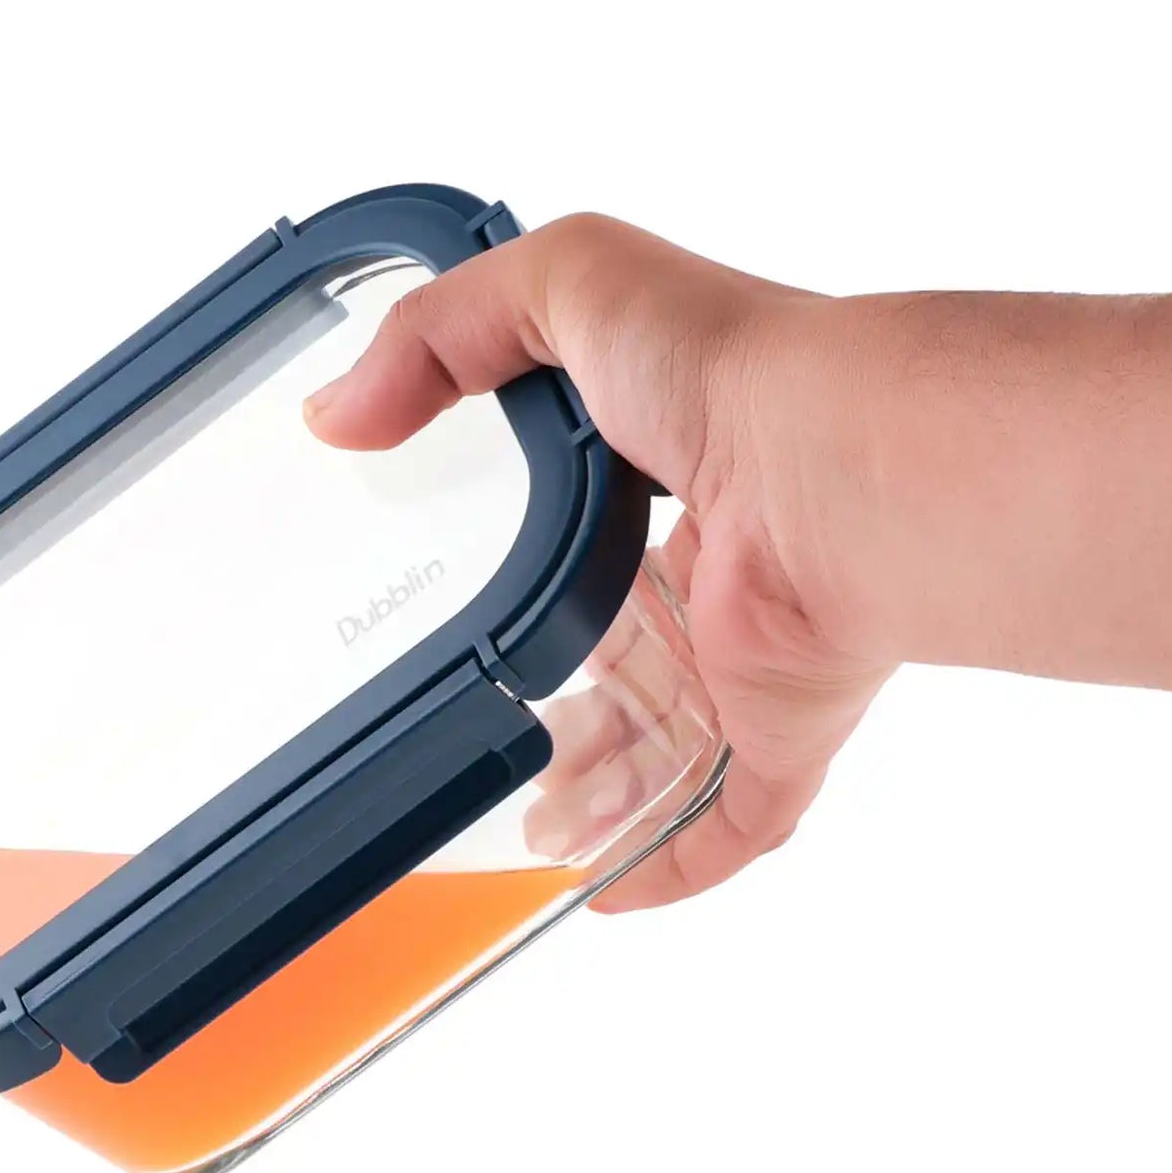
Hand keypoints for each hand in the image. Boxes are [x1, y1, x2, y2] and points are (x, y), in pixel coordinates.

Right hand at [303, 214, 894, 909]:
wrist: (837, 469)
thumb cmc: (727, 367)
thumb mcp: (565, 282)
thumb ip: (440, 329)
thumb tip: (335, 411)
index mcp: (673, 480)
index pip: (602, 536)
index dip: (538, 571)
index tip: (461, 595)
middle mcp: (719, 580)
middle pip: (630, 665)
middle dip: (562, 711)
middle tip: (481, 741)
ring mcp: (753, 665)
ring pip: (670, 753)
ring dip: (598, 798)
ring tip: (518, 831)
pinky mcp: (780, 738)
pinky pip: (731, 823)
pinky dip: (669, 864)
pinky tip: (601, 890)